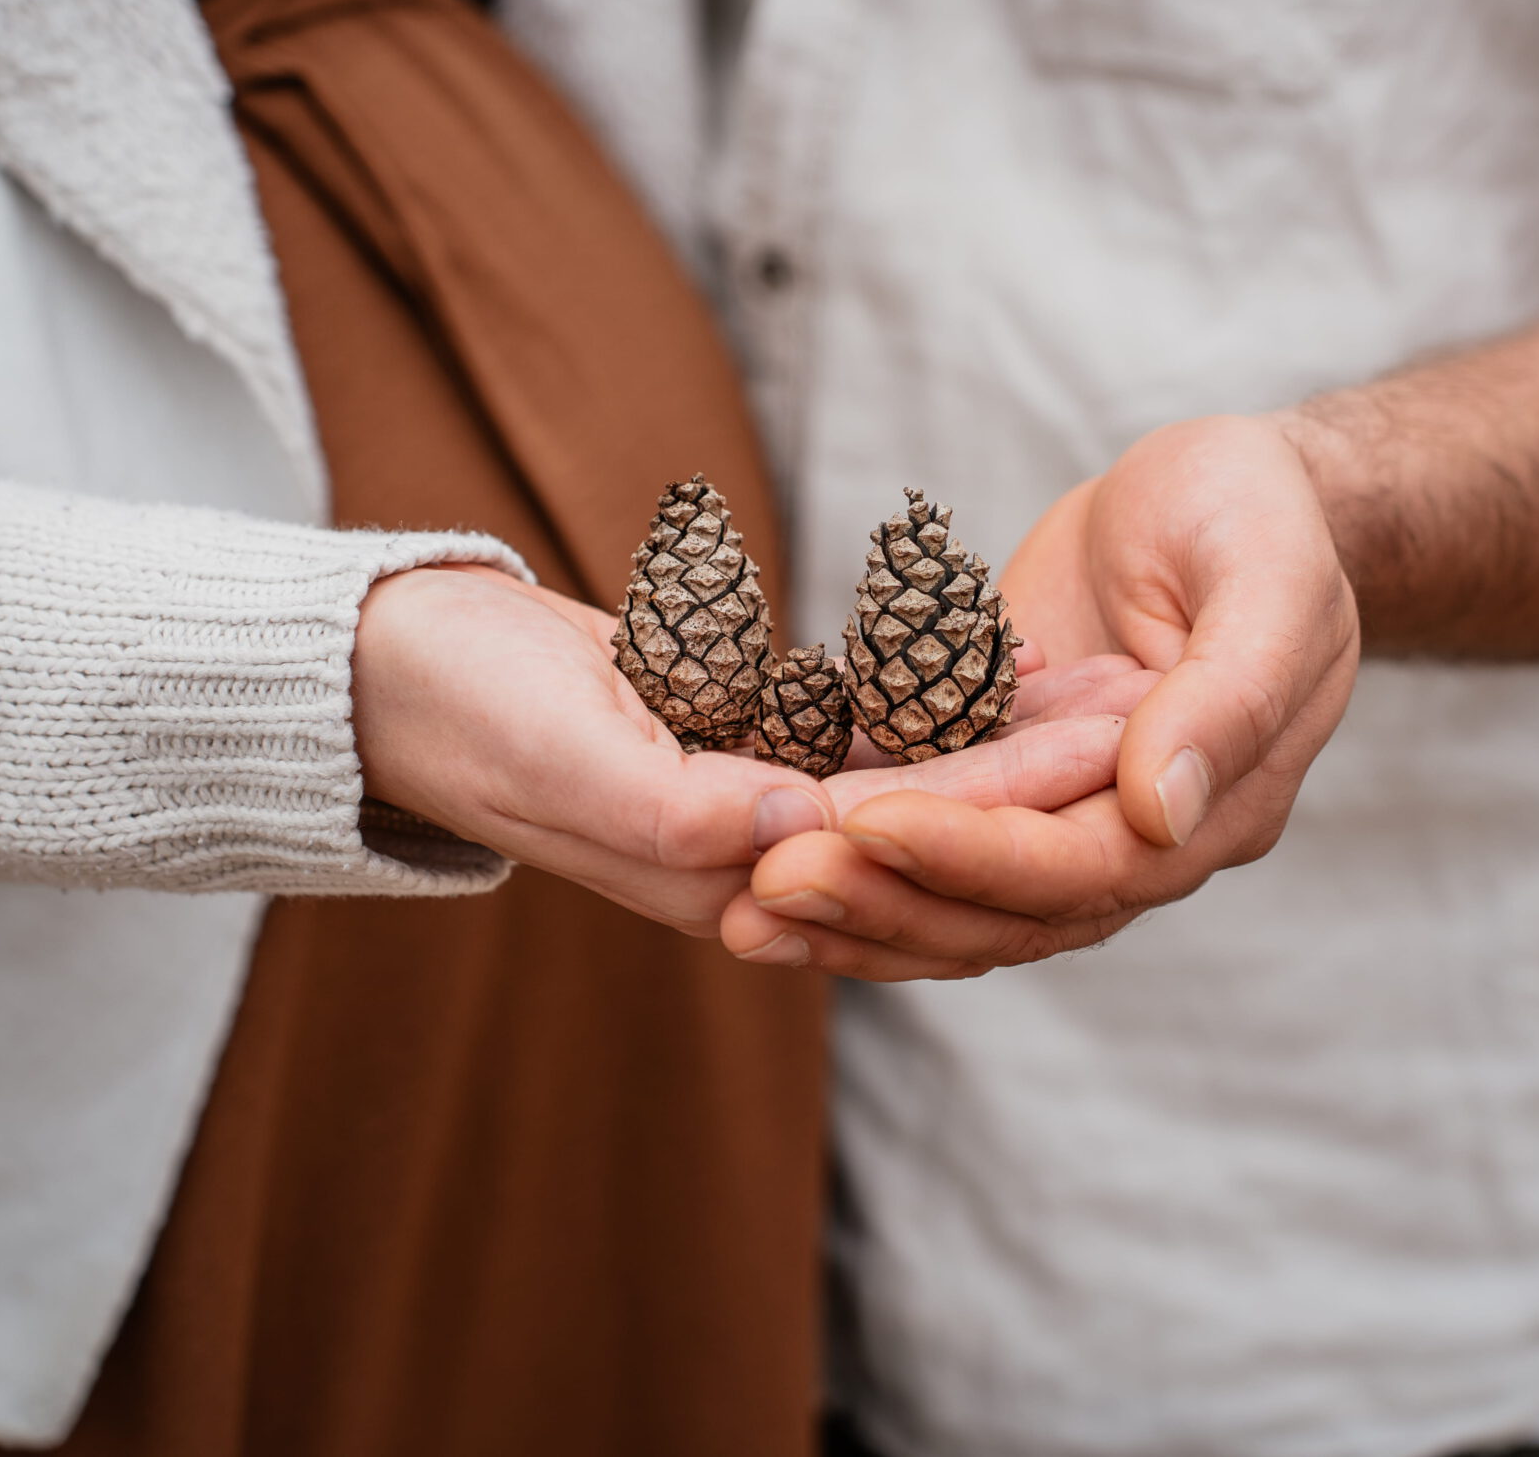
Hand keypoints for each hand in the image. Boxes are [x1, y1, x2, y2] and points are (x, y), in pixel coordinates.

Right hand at [352, 564, 1137, 968]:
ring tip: (1115, 675)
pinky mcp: (743, 742)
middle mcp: (753, 862)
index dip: (1011, 815)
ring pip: (914, 782)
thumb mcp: (565, 757)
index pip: (900, 869)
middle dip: (1042, 777)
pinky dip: (938, 697)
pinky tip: (1016, 652)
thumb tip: (805, 826)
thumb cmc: (463, 708)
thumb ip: (680, 807)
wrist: (391, 665)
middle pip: (930, 833)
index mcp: (720, 886)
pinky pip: (864, 729)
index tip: (1111, 753)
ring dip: (1011, 735)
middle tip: (1147, 704)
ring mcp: (751, 804)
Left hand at [723, 415, 1357, 973]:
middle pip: (1002, 912)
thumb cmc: (1259, 516)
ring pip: (951, 902)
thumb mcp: (1268, 577)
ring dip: (849, 907)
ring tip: (740, 906)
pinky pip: (922, 841)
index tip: (872, 825)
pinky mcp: (1001, 780)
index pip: (1083, 866)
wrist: (1219, 494)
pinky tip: (752, 859)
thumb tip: (1157, 810)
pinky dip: (845, 856)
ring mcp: (1062, 816)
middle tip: (762, 885)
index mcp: (1213, 807)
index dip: (976, 855)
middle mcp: (1134, 840)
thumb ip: (1228, 696)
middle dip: (882, 901)